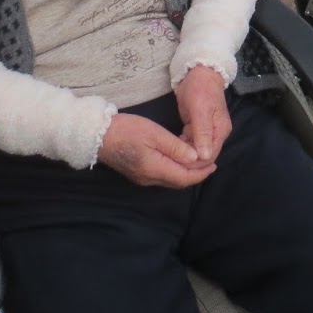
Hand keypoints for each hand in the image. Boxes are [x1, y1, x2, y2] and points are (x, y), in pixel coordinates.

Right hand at [98, 112, 215, 188]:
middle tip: (210, 163)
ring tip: (198, 161)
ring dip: (186, 173)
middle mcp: (149, 178)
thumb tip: (196, 157)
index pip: (185, 177)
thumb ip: (176, 147)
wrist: (97, 135)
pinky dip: (175, 171)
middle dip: (196, 174)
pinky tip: (180, 160)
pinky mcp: (138, 173)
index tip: (214, 164)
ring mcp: (142, 178)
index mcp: (154, 169)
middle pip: (179, 181)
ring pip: (170, 180)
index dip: (201, 172)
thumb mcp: (154, 134)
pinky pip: (162, 176)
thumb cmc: (126, 130)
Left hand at [175, 65, 232, 164]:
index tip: (178, 166)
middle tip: (170, 164)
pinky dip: (182, 147)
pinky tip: (171, 149)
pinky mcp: (196, 128)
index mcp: (220, 130)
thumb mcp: (200, 110)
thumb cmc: (200, 89)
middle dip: (189, 162)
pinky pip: (190, 143)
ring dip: (185, 156)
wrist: (198, 72)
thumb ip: (202, 133)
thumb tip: (205, 156)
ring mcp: (206, 131)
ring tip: (168, 159)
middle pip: (204, 156)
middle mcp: (216, 133)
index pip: (210, 155)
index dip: (196, 163)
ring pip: (196, 151)